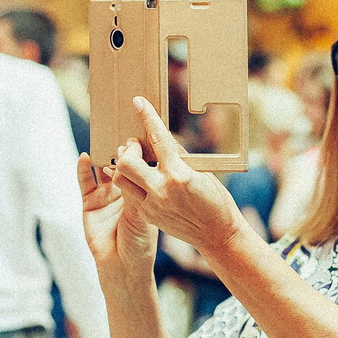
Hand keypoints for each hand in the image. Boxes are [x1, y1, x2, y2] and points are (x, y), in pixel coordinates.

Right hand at [76, 150, 157, 278]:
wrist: (122, 266)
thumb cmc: (140, 242)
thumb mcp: (142, 211)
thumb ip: (134, 186)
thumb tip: (130, 159)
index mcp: (143, 192)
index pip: (141, 166)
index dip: (140, 153)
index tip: (141, 140)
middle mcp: (125, 190)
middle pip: (122, 163)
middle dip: (122, 150)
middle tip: (124, 139)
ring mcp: (106, 195)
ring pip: (103, 168)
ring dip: (103, 156)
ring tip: (106, 144)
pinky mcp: (89, 202)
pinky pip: (85, 181)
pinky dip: (83, 168)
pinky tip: (85, 157)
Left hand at [108, 97, 243, 253]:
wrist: (216, 235)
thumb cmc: (215, 200)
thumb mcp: (201, 173)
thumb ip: (178, 156)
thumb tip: (162, 139)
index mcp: (179, 175)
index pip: (158, 139)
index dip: (147, 118)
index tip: (138, 102)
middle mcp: (162, 190)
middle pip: (127, 162)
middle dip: (129, 149)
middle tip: (136, 145)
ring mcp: (152, 205)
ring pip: (120, 180)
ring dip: (124, 167)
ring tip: (135, 163)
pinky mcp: (147, 216)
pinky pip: (129, 194)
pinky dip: (131, 183)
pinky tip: (138, 179)